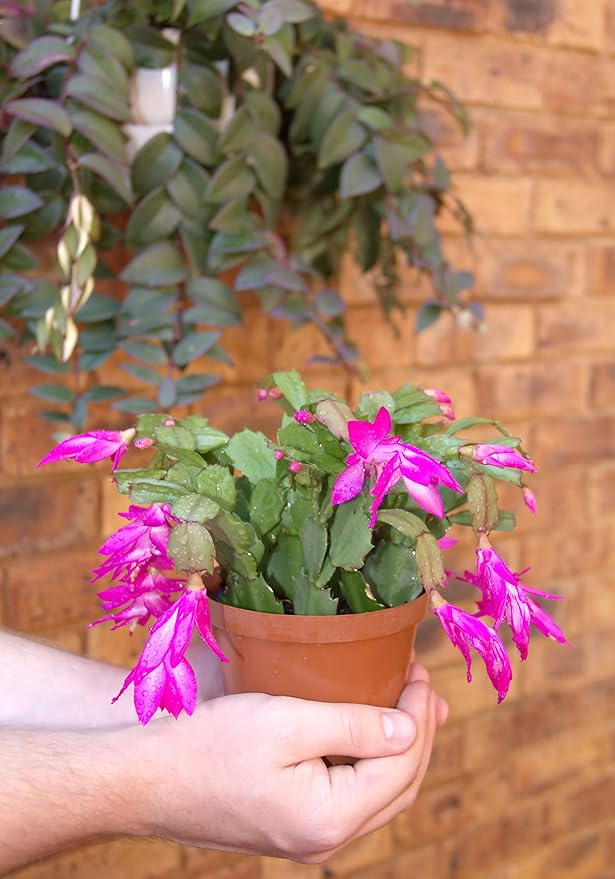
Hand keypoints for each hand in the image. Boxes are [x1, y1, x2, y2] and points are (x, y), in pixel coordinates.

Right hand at [124, 663, 446, 862]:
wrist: (146, 781)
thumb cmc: (210, 744)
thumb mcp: (287, 722)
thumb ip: (353, 727)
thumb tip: (408, 729)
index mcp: (330, 819)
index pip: (400, 765)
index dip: (419, 716)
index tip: (419, 671)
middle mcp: (325, 840)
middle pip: (398, 788)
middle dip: (420, 735)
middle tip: (426, 687)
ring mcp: (307, 837)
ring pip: (377, 796)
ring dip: (400, 751)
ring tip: (415, 711)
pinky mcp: (290, 824)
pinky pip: (350, 797)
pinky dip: (370, 763)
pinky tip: (368, 735)